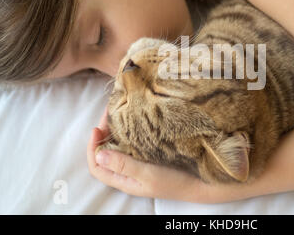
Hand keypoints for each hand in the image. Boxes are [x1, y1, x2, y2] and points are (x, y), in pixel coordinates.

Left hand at [86, 105, 257, 202]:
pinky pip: (132, 144)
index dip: (93, 147)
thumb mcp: (148, 174)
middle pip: (106, 152)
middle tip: (110, 112)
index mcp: (124, 179)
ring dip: (116, 130)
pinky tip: (135, 121)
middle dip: (104, 133)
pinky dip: (129, 131)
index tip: (97, 128)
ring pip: (119, 146)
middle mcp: (128, 172)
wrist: (201, 182)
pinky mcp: (149, 157)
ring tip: (120, 112)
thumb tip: (99, 154)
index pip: (97, 166)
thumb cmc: (175, 181)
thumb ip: (123, 165)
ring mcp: (139, 164)